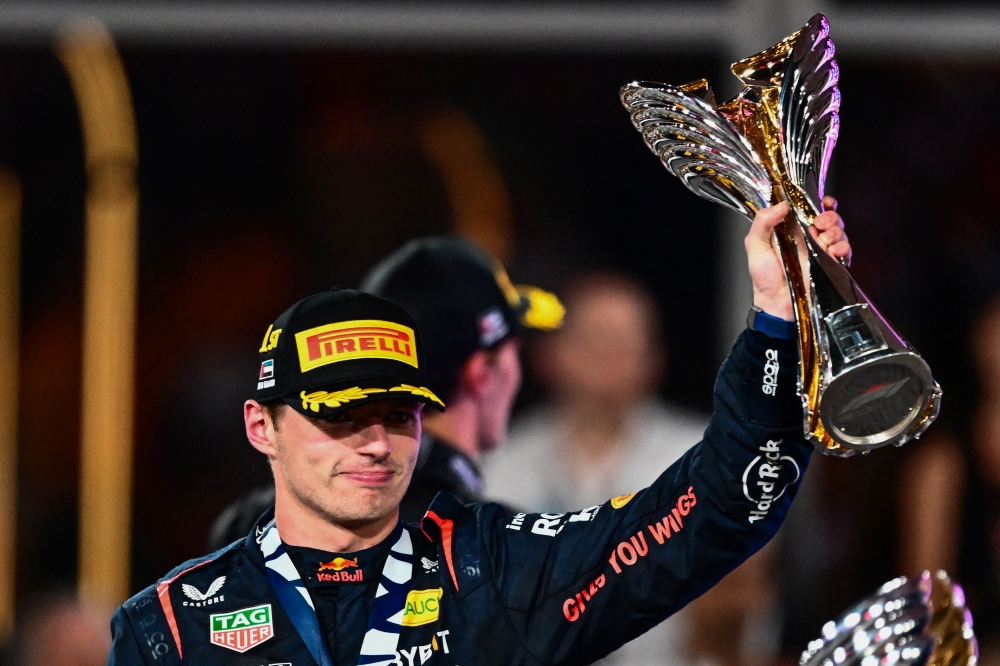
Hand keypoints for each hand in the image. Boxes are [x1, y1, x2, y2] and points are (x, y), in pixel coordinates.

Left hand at [745, 196, 850, 320]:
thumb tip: (782, 204)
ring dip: (835, 230)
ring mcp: (821, 252)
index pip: (810, 210)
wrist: (776, 304)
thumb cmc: (764, 278)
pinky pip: (845, 251)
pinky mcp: (831, 266)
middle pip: (830, 218)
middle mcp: (809, 238)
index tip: (822, 201)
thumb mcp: (755, 246)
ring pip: (839, 232)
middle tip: (818, 223)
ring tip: (824, 238)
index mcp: (792, 230)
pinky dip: (842, 247)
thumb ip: (763, 222)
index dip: (819, 202)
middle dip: (829, 216)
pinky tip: (832, 251)